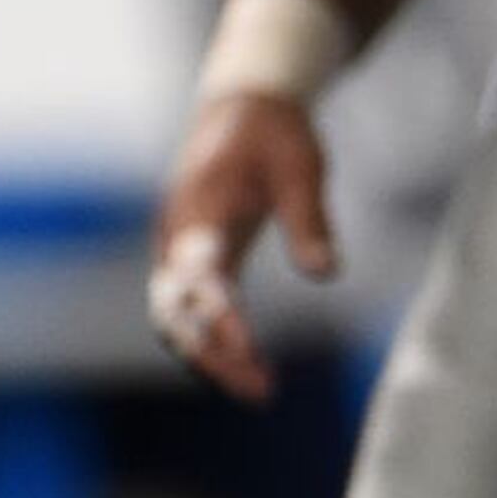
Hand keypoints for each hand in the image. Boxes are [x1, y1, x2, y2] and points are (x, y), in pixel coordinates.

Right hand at [145, 94, 335, 403]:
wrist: (240, 105)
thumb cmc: (274, 134)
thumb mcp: (302, 167)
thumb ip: (310, 220)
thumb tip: (324, 276)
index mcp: (200, 206)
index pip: (200, 274)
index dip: (221, 317)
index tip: (251, 353)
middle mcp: (176, 231)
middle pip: (173, 307)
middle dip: (211, 353)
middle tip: (262, 392)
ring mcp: (175, 244)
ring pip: (172, 314)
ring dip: (208, 355)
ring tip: (259, 390)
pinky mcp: (188, 254)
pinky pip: (183, 306)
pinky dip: (207, 340)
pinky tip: (245, 363)